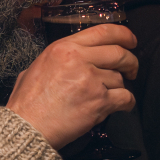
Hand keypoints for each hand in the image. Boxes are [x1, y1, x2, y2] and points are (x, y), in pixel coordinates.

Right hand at [6, 22, 138, 148]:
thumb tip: (72, 60)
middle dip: (130, 61)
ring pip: (120, 78)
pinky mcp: (99, 101)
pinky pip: (125, 97)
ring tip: (110, 96)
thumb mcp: (36, 67)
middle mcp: (79, 59)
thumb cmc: (27, 103)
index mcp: (64, 48)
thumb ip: (58, 59)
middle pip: (119, 53)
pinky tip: (122, 106)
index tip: (131, 41)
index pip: (103, 31)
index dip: (123, 34)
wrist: (27, 128)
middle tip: (131, 70)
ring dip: (119, 87)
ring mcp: (91, 80)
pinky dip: (127, 103)